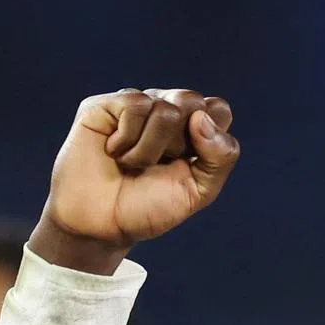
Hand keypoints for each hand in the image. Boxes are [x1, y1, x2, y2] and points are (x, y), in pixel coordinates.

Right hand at [30, 88, 239, 273]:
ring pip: (165, 110)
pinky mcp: (106, 104)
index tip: (190, 164)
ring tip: (133, 164)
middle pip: (194, 101)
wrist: (104, 222)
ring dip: (150, 151)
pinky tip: (113, 151)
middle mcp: (167, 110)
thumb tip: (202, 117)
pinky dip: (127, 140)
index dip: (211, 139)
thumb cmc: (151, 206)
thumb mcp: (199, 191)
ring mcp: (137, 104)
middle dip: (180, 144)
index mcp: (194, 129)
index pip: (219, 110)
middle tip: (160, 164)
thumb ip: (220, 157)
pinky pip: (134, 106)